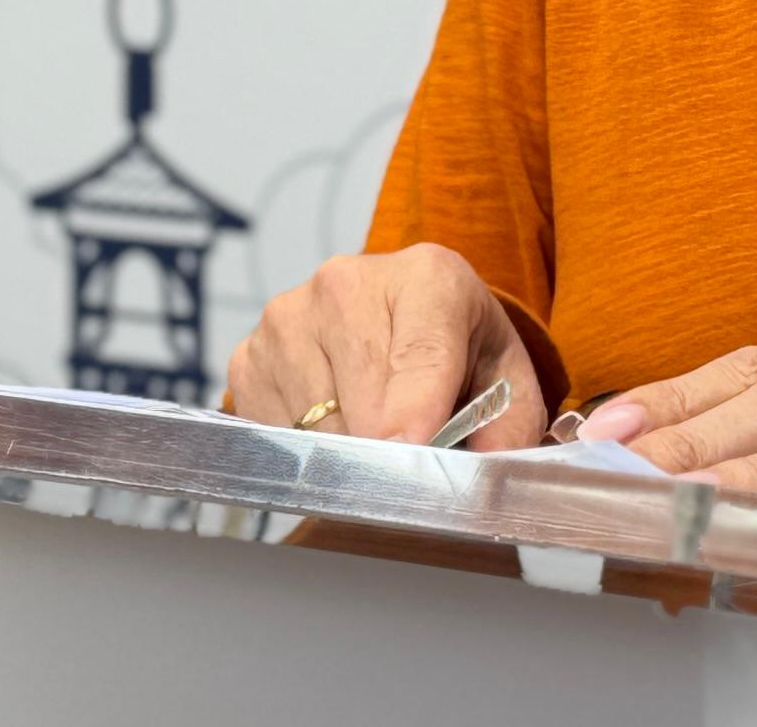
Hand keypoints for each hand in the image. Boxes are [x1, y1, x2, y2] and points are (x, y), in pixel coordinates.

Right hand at [225, 245, 549, 448]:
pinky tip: (336, 426)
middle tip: (412, 471)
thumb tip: (484, 478)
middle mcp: (346, 284)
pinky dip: (306, 450)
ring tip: (377, 433)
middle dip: (389, 453)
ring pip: (315, 428)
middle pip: (363, 403)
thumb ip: (508, 428)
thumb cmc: (457, 350)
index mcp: (427, 278)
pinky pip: (275, 434)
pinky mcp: (248, 356)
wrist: (403, 314)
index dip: (414, 412)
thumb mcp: (505, 379)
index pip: (418, 354)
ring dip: (348, 453)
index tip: (407, 452)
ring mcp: (287, 318)